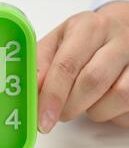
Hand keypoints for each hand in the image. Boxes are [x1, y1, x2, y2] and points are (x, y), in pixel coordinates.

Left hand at [37, 1, 128, 132]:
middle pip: (92, 82)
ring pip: (118, 96)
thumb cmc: (84, 39)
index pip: (67, 65)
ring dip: (94, 110)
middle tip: (58, 113)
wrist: (125, 27)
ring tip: (85, 101)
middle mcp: (119, 39)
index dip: (52, 96)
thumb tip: (30, 92)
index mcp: (89, 27)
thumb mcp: (57, 42)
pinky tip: (105, 101)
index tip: (42, 120)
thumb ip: (40, 65)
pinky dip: (113, 114)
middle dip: (69, 106)